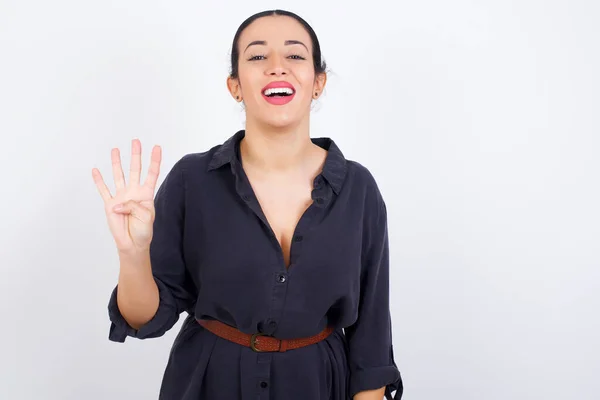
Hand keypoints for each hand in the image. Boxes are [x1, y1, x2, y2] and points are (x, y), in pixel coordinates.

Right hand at [92, 139, 161, 253]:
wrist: (132, 243)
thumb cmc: (143, 230)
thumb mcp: (145, 216)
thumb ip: (133, 206)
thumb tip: (118, 203)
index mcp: (146, 194)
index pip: (152, 174)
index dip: (154, 161)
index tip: (157, 147)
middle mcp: (133, 192)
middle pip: (135, 169)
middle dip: (135, 155)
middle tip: (136, 141)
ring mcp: (121, 197)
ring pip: (118, 175)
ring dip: (116, 163)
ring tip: (115, 150)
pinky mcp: (110, 205)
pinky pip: (104, 190)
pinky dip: (99, 181)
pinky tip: (95, 171)